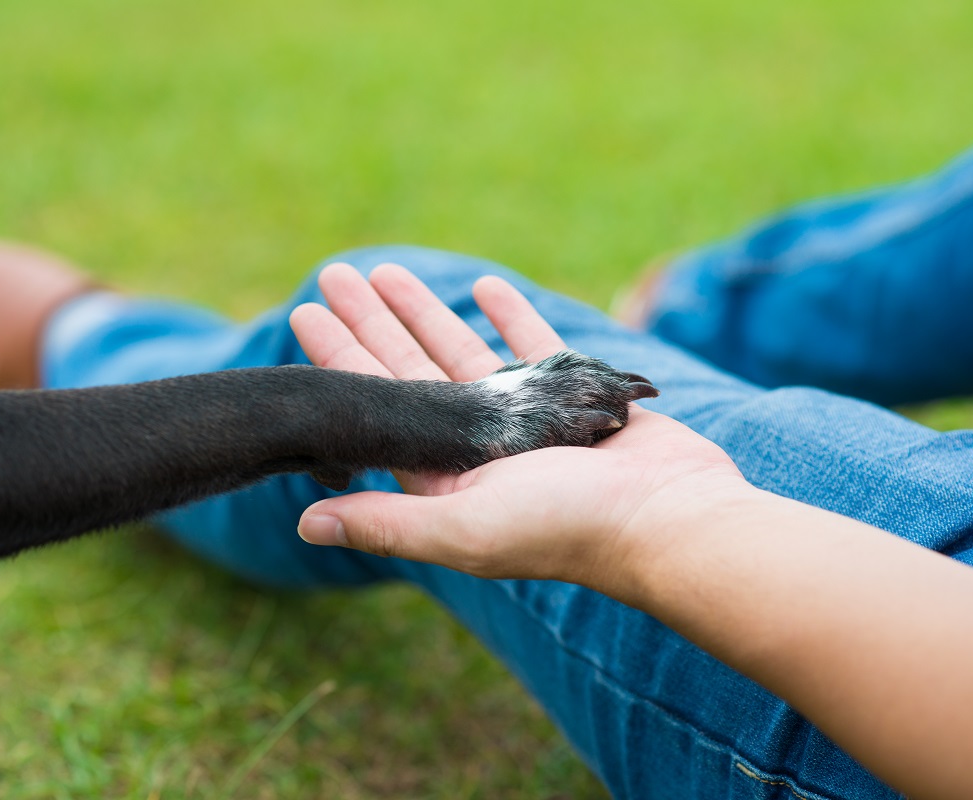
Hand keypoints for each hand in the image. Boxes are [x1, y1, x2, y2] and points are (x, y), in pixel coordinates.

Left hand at [288, 263, 745, 592]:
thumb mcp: (463, 529)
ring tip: (386, 271)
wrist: (670, 518)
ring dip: (424, 312)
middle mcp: (479, 449)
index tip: (304, 315)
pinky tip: (483, 283)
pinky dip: (510, 315)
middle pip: (409, 372)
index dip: (339, 362)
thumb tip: (302, 527)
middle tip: (333, 275)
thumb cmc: (566, 527)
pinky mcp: (576, 396)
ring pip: (463, 353)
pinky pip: (534, 346)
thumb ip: (385, 522)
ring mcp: (527, 421)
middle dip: (370, 324)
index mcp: (445, 478)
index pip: (377, 410)